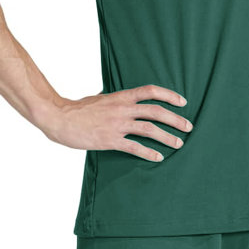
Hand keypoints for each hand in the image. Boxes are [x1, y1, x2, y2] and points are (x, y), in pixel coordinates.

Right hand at [41, 83, 192, 159]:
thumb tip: (127, 104)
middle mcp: (122, 109)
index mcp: (120, 97)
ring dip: (168, 137)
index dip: (169, 95)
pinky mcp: (110, 141)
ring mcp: (117, 125)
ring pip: (150, 129)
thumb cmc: (78, 110)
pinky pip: (135, 147)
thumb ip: (116, 102)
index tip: (182, 101)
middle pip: (156, 111)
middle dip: (175, 119)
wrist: (60, 118)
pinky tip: (159, 158)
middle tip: (188, 127)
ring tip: (179, 144)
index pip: (150, 91)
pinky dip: (149, 153)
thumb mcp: (101, 99)